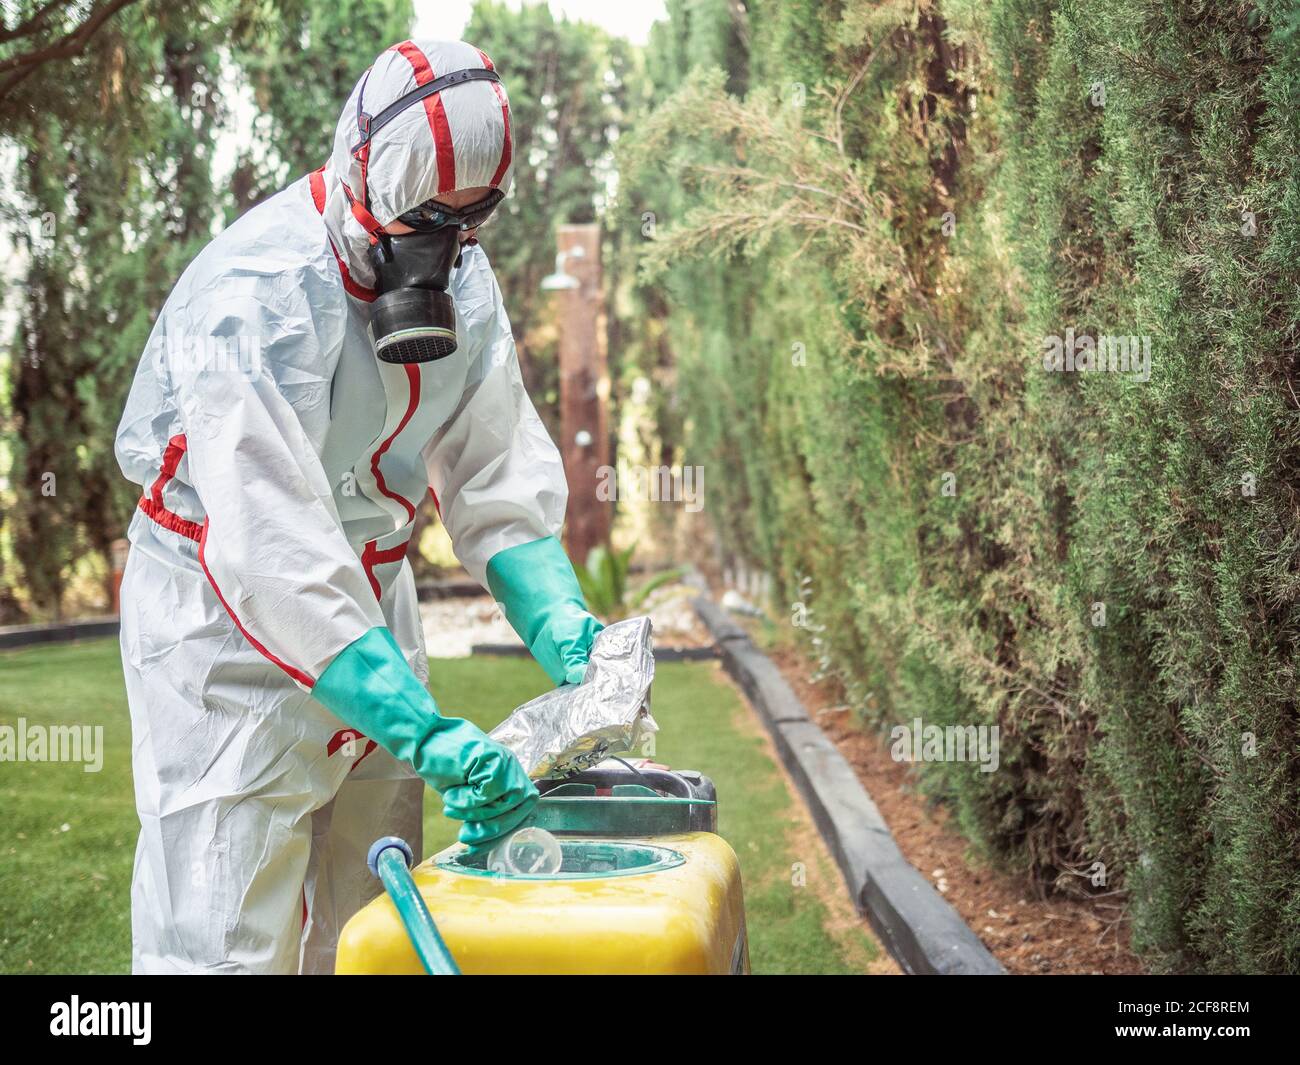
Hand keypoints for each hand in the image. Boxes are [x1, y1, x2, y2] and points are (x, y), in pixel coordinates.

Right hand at [432, 718, 538, 847]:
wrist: (422, 739)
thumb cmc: (442, 766)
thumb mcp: (466, 794)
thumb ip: (482, 811)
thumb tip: (484, 842)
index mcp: (509, 773)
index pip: (521, 809)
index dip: (502, 831)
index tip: (479, 846)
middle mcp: (510, 766)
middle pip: (518, 809)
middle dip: (490, 829)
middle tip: (464, 835)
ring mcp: (503, 760)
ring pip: (502, 804)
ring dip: (473, 813)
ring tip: (450, 805)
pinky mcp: (491, 758)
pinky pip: (486, 794)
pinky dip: (466, 801)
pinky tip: (451, 793)